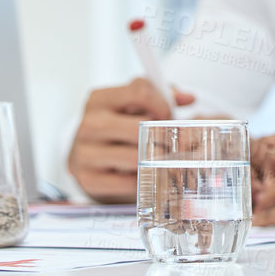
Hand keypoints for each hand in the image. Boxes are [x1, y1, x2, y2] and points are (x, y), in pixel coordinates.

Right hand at [66, 78, 196, 202]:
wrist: (89, 157)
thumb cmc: (119, 125)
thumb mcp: (134, 104)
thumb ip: (162, 96)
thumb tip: (189, 98)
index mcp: (98, 99)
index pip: (141, 93)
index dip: (164, 106)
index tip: (169, 118)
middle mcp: (88, 124)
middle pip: (138, 128)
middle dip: (163, 137)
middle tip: (173, 143)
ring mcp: (85, 153)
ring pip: (136, 157)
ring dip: (157, 160)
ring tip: (164, 158)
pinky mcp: (89, 180)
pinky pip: (130, 182)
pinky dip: (145, 179)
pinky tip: (148, 173)